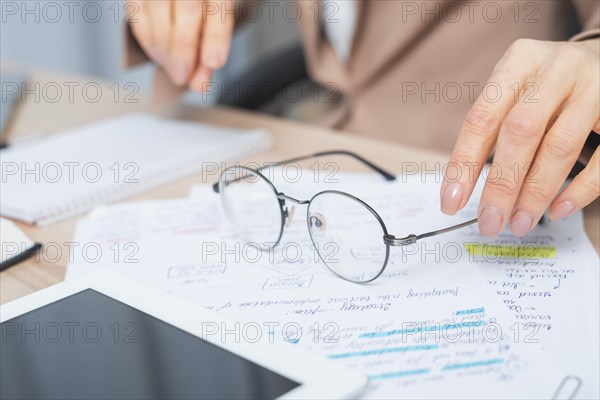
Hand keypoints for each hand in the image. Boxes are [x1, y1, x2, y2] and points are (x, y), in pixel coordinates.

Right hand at [127, 0, 234, 89]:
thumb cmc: (202, 6)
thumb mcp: (214, 24)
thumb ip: (208, 50)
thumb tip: (198, 83)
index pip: (220, 7)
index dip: (217, 36)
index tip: (214, 63)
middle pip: (188, 7)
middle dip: (183, 47)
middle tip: (181, 75)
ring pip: (158, 6)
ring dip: (161, 44)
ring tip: (169, 67)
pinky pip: (136, 8)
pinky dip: (144, 34)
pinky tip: (155, 52)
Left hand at [441, 38, 599, 236]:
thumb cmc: (547, 85)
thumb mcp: (515, 91)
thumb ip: (493, 130)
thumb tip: (464, 188)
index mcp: (519, 62)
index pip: (482, 118)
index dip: (464, 164)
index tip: (450, 202)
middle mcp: (556, 69)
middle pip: (520, 132)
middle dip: (501, 185)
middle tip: (490, 222)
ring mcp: (594, 87)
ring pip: (560, 146)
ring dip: (536, 193)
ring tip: (519, 222)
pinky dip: (580, 189)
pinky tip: (559, 209)